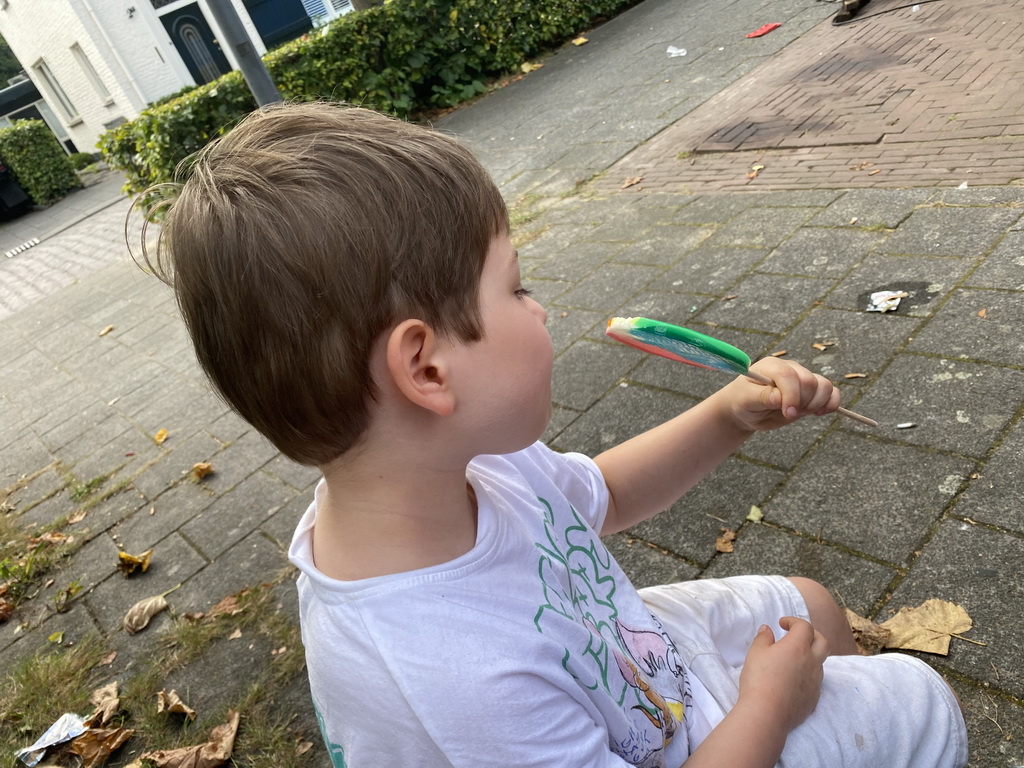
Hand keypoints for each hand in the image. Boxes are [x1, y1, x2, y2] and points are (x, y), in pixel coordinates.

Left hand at [717, 357, 839, 431]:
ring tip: (800, 413)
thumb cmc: (742, 401)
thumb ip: (763, 397)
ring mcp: (802, 379)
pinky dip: (831, 403)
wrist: (745, 410)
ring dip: (817, 403)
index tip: (787, 413)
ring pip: (824, 386)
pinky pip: (831, 392)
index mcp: (772, 366)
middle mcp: (790, 369)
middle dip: (803, 402)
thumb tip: (779, 398)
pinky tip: (819, 413)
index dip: (792, 395)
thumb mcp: (746, 400)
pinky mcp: (811, 392)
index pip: (789, 375)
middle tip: (788, 413)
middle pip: (810, 381)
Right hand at [738, 617, 829, 731]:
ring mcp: (816, 682)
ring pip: (820, 663)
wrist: (767, 713)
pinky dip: (807, 675)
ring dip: (810, 656)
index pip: (805, 627)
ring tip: (793, 660)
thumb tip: (767, 630)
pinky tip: (793, 680)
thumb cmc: (759, 679)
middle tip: (797, 636)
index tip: (782, 624)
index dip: (794, 622)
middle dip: (812, 635)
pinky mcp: (814, 698)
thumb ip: (763, 638)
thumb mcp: (755, 652)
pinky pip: (815, 682)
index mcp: (798, 647)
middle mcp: (812, 662)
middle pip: (823, 642)